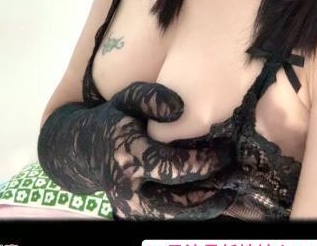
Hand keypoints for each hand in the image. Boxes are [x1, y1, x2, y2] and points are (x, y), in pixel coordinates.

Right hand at [104, 81, 234, 218]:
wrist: (81, 150)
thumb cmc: (111, 118)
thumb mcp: (127, 98)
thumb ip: (152, 97)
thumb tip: (181, 109)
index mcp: (126, 154)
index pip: (170, 166)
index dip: (201, 162)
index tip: (224, 152)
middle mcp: (126, 187)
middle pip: (176, 198)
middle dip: (210, 188)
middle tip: (235, 174)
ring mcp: (129, 207)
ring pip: (174, 215)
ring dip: (205, 206)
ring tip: (231, 192)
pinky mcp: (133, 216)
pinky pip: (168, 218)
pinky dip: (192, 211)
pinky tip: (212, 198)